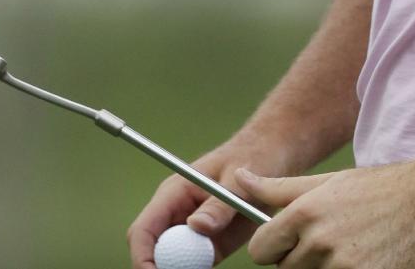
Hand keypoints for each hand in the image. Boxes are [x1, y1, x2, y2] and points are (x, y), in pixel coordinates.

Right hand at [127, 136, 277, 268]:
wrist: (272, 157)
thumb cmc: (253, 157)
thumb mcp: (240, 180)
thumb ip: (220, 204)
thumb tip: (196, 226)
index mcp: (174, 193)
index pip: (143, 230)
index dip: (142, 257)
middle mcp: (176, 215)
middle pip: (152, 252)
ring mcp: (190, 231)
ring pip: (171, 263)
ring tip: (209, 263)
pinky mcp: (208, 245)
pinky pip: (194, 266)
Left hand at [239, 163, 414, 267]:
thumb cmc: (378, 188)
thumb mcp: (328, 182)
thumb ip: (278, 188)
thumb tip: (237, 179)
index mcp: (305, 214)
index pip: (260, 249)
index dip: (273, 245)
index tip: (290, 239)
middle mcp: (319, 245)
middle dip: (299, 258)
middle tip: (330, 238)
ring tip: (350, 248)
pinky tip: (363, 257)